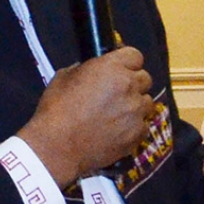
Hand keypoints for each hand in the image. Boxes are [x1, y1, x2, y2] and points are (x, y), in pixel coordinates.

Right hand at [17, 46, 154, 187]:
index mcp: (112, 67)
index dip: (127, 63)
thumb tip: (91, 70)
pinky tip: (118, 131)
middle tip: (117, 94)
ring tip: (118, 114)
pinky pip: (143, 126)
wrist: (57, 147)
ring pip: (147, 102)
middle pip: (145, 78)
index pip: (135, 56)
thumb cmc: (56, 110)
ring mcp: (136, 111)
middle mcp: (129, 86)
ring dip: (135, 105)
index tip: (121, 69)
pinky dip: (134, 127)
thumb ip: (84, 69)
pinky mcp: (137, 133)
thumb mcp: (64, 77)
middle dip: (133, 83)